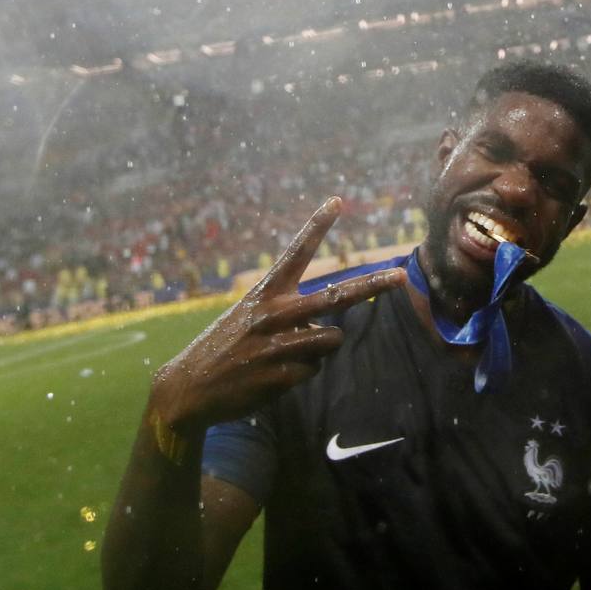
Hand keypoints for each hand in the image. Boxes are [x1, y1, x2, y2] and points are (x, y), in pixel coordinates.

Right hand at [149, 197, 405, 435]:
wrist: (188, 389)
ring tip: (286, 353)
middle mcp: (273, 313)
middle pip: (337, 296)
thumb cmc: (227, 348)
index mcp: (264, 292)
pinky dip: (301, 372)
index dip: (317, 226)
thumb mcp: (249, 318)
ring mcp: (278, 344)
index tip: (338, 201)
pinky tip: (272, 376)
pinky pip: (314, 369)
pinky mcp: (280, 373)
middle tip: (402, 276)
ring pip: (332, 338)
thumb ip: (289, 315)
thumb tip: (330, 330)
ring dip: (320, 347)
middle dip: (373, 285)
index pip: (296, 252)